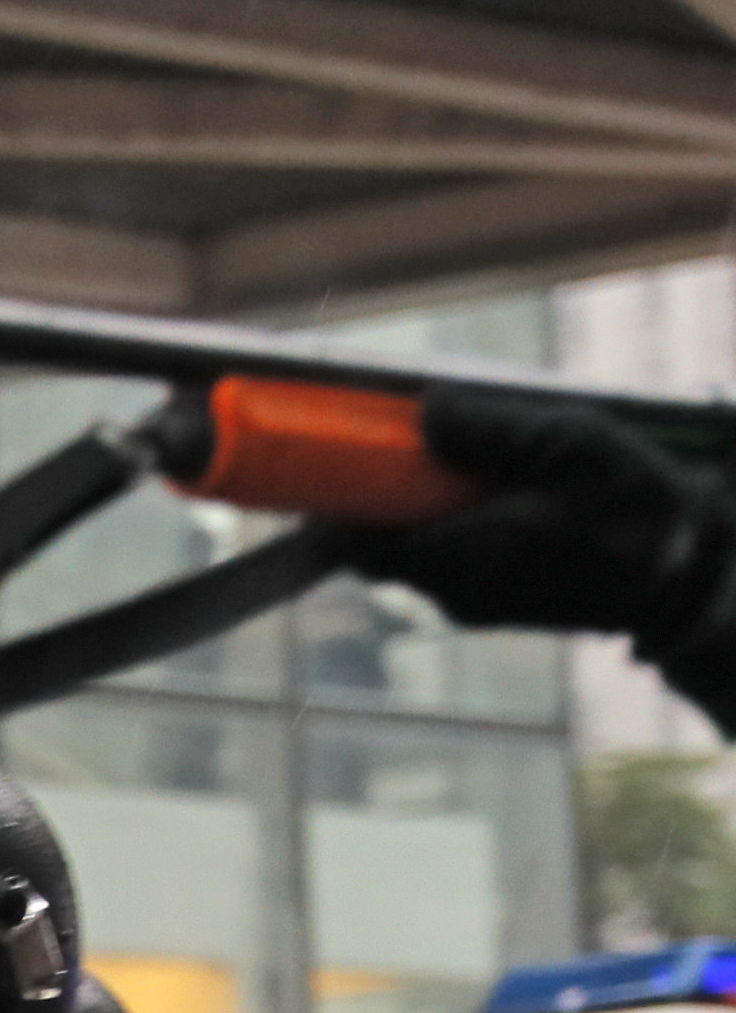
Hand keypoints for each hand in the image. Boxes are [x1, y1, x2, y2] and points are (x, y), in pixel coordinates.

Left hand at [328, 389, 735, 722]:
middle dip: (376, 492)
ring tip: (455, 457)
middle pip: (374, 543)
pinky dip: (447, 521)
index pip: (351, 542)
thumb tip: (426, 410)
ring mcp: (471, 602)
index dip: (330, 499)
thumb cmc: (636, 508)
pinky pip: (445, 557)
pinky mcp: (492, 601)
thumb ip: (490, 429)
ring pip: (410, 549)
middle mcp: (452, 592)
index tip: (325, 455)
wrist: (687, 577)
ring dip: (416, 504)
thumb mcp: (569, 445)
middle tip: (392, 440)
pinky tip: (487, 487)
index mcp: (459, 558)